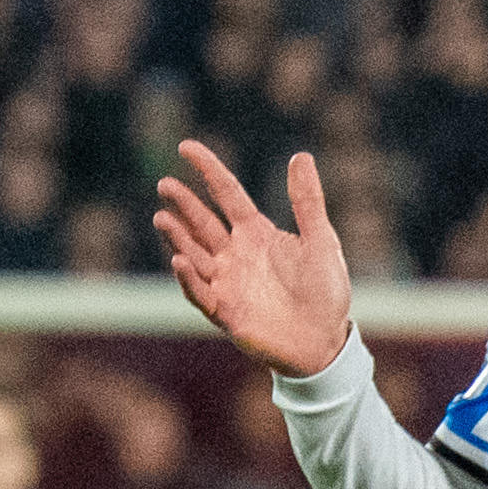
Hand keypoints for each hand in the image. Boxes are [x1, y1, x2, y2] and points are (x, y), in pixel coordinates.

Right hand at [153, 141, 355, 377]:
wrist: (325, 342)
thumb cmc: (325, 292)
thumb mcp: (321, 242)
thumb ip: (308, 202)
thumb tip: (301, 156)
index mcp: (256, 232)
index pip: (226, 193)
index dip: (207, 170)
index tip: (185, 146)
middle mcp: (235, 254)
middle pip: (202, 221)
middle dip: (183, 203)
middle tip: (165, 184)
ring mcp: (226, 282)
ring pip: (194, 253)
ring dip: (178, 236)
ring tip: (162, 217)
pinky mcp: (224, 311)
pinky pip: (200, 293)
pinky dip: (189, 278)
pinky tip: (181, 259)